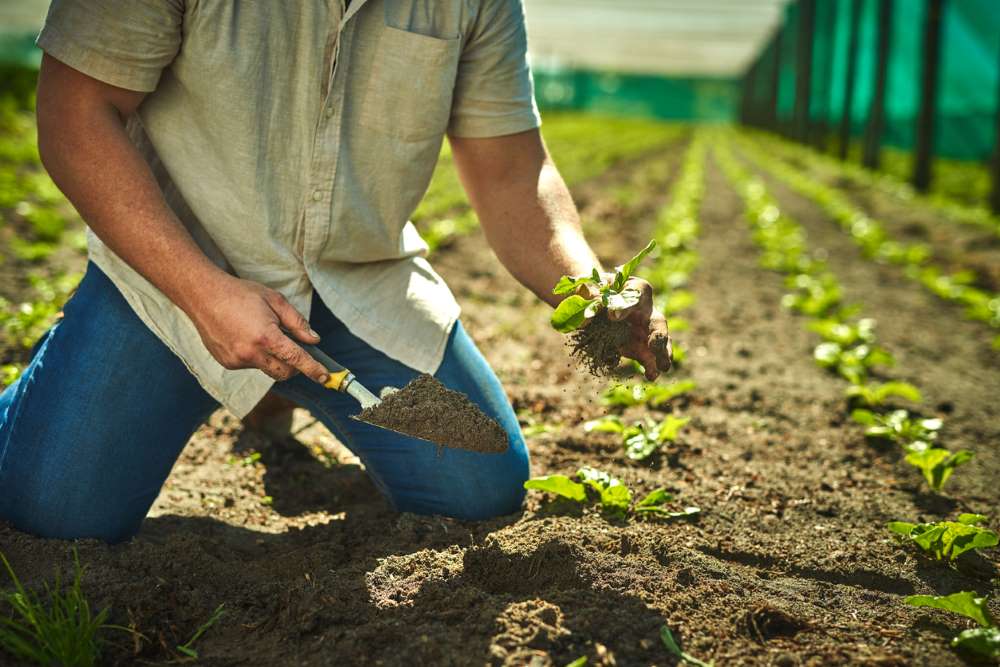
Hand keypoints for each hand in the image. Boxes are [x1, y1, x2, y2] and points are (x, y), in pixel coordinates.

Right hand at [184, 273, 329, 382]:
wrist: (203, 295)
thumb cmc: (241, 294)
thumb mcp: (275, 301)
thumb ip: (297, 323)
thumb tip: (313, 340)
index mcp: (266, 337)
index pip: (296, 359)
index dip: (313, 369)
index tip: (325, 377)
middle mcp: (250, 353)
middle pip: (283, 372)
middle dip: (294, 366)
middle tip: (295, 350)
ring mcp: (237, 361)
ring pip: (267, 368)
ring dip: (273, 358)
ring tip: (261, 333)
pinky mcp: (227, 363)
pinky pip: (251, 365)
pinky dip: (256, 356)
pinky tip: (246, 337)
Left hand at [585, 276, 671, 379]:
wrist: (594, 307)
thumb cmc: (595, 292)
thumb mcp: (588, 289)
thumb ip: (588, 296)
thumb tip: (586, 310)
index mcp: (635, 289)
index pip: (637, 292)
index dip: (626, 306)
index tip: (612, 316)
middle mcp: (646, 309)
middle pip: (658, 321)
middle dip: (658, 334)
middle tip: (654, 345)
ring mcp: (646, 330)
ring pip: (660, 342)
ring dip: (662, 354)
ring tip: (663, 367)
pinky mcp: (640, 347)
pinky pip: (649, 358)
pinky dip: (651, 367)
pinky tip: (651, 376)